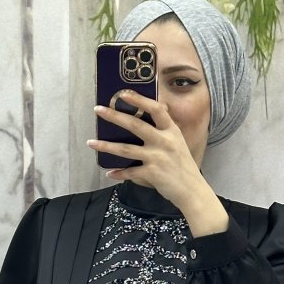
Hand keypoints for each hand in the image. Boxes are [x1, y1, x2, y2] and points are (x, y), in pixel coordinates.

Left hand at [88, 90, 227, 235]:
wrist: (192, 190)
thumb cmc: (183, 165)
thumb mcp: (178, 141)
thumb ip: (166, 127)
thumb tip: (160, 106)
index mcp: (171, 130)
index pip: (156, 109)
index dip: (139, 99)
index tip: (123, 93)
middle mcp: (164, 141)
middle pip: (135, 125)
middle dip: (114, 116)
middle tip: (98, 110)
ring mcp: (157, 158)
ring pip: (126, 149)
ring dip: (106, 146)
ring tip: (91, 142)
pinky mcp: (152, 173)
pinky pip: (130, 172)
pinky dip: (119, 173)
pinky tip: (109, 172)